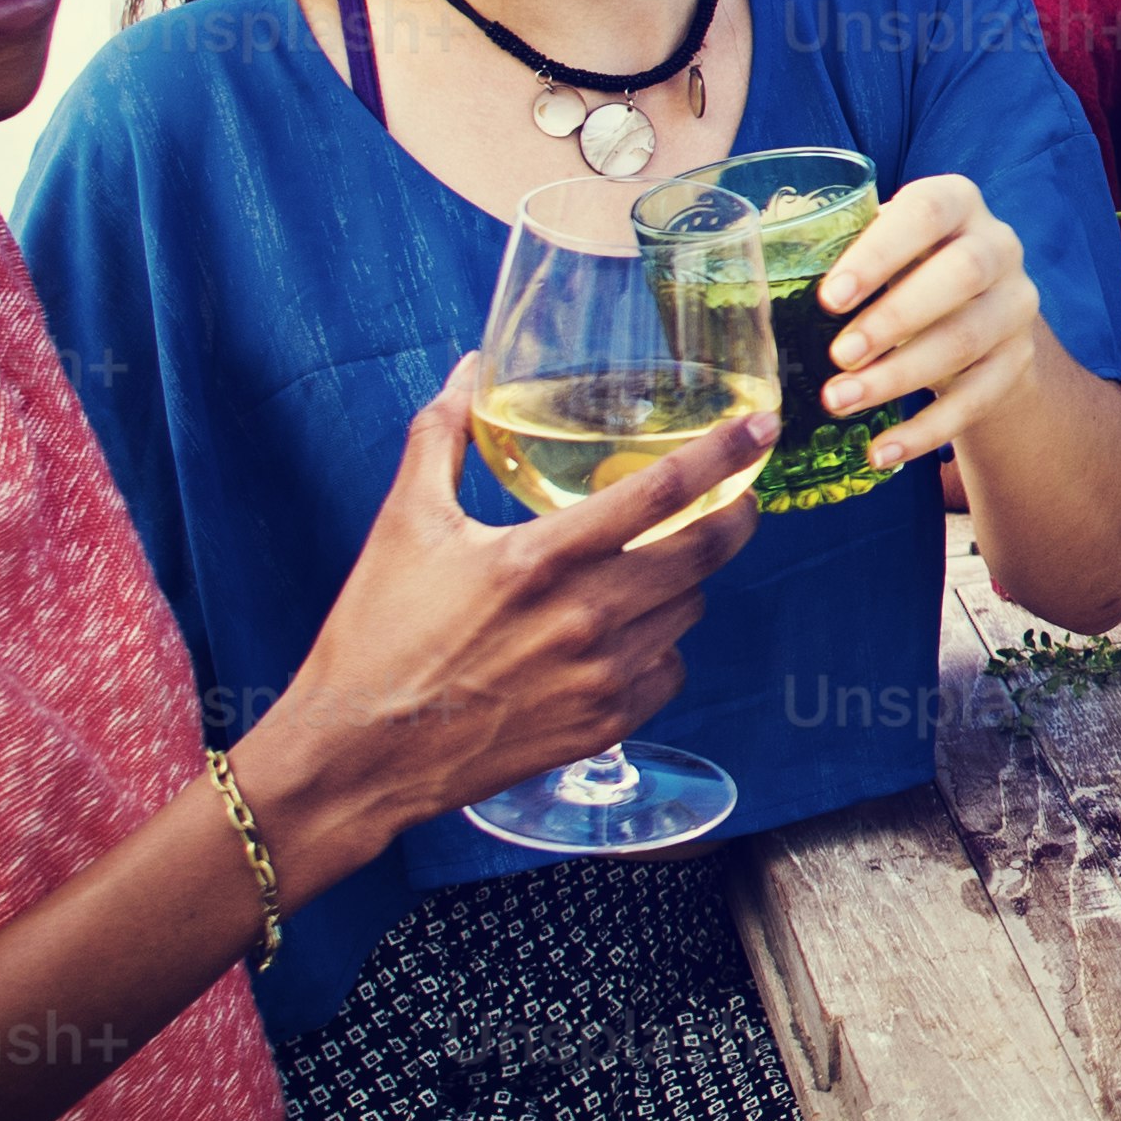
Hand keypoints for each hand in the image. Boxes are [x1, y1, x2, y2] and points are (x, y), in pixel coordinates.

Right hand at [261, 359, 763, 877]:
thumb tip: (470, 367)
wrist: (358, 754)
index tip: (762, 427)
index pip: (662, 489)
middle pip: (704, 551)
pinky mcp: (605, 724)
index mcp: (542, 558)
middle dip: (734, 515)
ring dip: (683, 582)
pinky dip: (659, 646)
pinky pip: (670, 668)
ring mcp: (602, 676)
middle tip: (736, 497)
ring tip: (648, 569)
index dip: (724, 452)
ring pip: (688, 608)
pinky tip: (621, 636)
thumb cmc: (377, 635)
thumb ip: (442, 436)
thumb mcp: (405, 525)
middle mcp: (586, 616)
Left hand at [813, 172, 1076, 477]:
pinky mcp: (1016, 363)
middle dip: (895, 318)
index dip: (880, 253)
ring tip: (839, 401)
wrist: (975, 315)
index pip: (926, 212)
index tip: (830, 298)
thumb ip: (833, 251)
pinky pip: (976, 400)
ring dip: (898, 377)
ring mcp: (1014, 307)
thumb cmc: (901, 270)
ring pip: (966, 341)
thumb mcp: (879, 248)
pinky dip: (925, 431)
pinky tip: (880, 452)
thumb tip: (745, 279)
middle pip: (962, 275)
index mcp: (957, 203)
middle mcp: (998, 247)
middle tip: (838, 355)